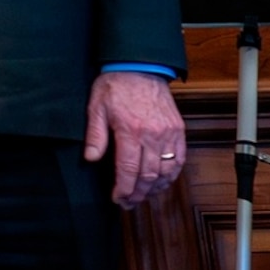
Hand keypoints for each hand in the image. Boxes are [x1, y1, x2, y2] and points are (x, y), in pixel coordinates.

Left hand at [84, 72, 186, 206]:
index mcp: (130, 130)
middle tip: (129, 203)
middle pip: (148, 175)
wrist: (141, 66)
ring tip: (144, 196)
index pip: (128, 170)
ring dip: (155, 188)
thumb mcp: (96, 107)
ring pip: (166, 171)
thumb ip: (94, 135)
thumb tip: (90, 159)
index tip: (117, 198)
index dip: (123, 189)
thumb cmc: (116, 85)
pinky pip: (179, 159)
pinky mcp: (178, 130)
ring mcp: (168, 133)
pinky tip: (163, 182)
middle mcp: (153, 135)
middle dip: (138, 193)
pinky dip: (172, 174)